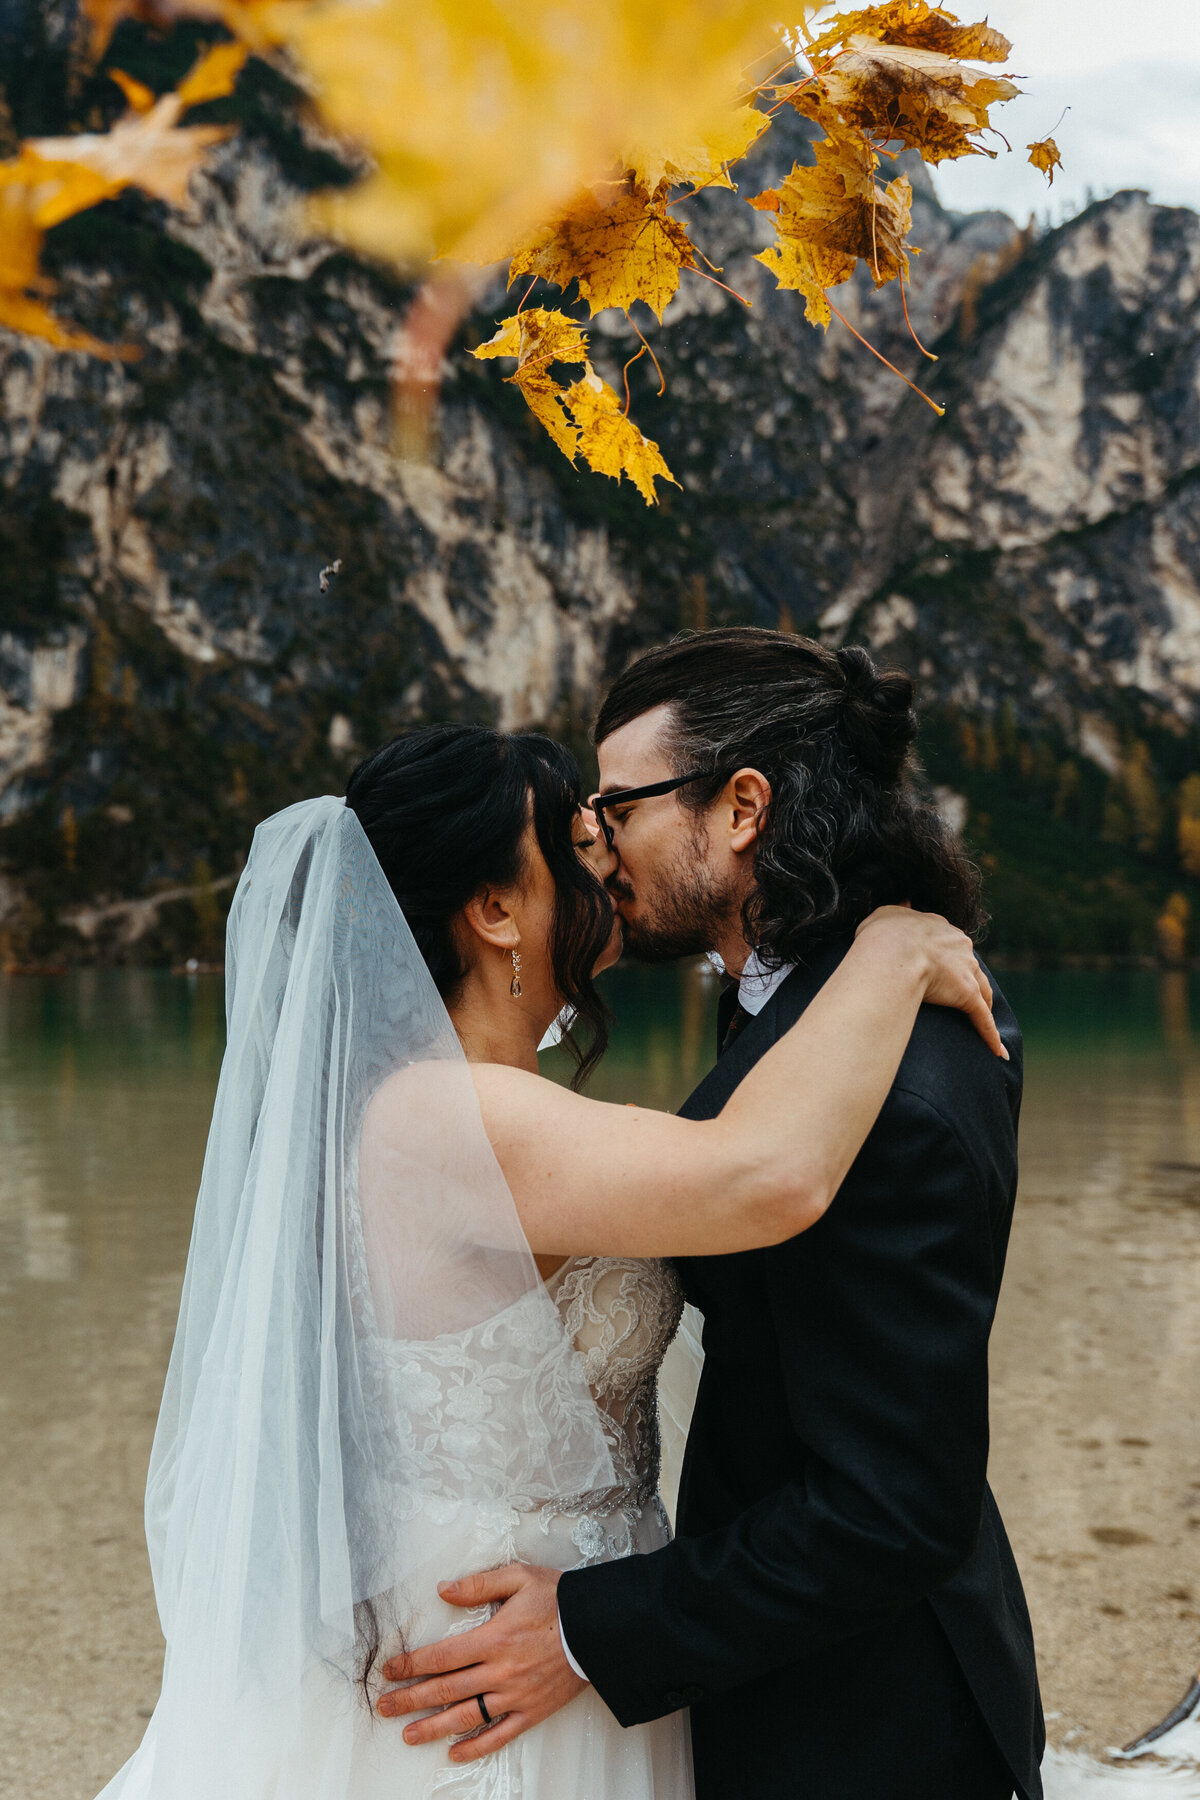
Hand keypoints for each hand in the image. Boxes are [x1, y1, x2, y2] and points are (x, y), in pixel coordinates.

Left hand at [376, 1564, 583, 1763]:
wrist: (600, 1627)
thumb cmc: (560, 1599)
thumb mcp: (519, 1577)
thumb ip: (478, 1585)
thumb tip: (444, 1590)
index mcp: (494, 1638)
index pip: (441, 1656)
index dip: (411, 1665)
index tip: (390, 1671)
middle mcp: (501, 1671)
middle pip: (446, 1690)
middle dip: (411, 1700)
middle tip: (385, 1707)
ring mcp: (516, 1696)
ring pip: (467, 1717)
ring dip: (434, 1728)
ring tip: (409, 1736)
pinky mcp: (533, 1711)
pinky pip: (500, 1735)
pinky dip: (476, 1747)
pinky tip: (455, 1752)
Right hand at [855, 905, 1006, 1059]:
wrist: (891, 954)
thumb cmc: (881, 937)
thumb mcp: (884, 914)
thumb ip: (898, 911)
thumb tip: (905, 904)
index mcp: (939, 926)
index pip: (949, 942)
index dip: (946, 954)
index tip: (942, 964)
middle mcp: (958, 944)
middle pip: (970, 964)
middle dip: (968, 978)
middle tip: (961, 993)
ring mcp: (966, 969)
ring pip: (981, 990)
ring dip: (984, 1004)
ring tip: (984, 1020)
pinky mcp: (967, 994)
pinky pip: (982, 1018)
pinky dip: (991, 1036)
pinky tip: (997, 1051)